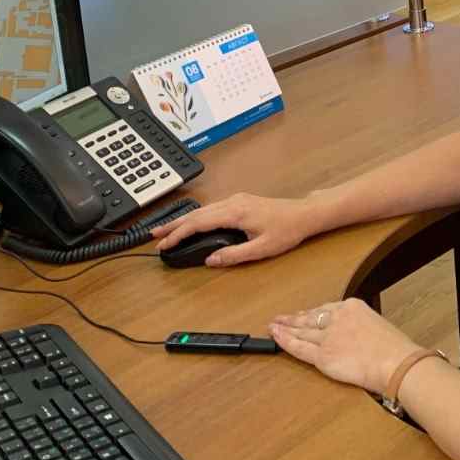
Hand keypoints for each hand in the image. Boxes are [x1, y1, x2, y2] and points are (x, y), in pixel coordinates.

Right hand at [152, 192, 318, 266]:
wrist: (305, 214)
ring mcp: (236, 200)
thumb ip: (234, 255)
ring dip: (183, 220)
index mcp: (235, 213)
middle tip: (154, 236)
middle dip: (173, 225)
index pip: (198, 223)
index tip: (164, 245)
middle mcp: (233, 202)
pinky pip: (212, 208)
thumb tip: (210, 260)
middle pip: (195, 214)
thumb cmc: (287, 230)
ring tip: (167, 230)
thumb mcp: (261, 249)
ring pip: (202, 209)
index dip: (178, 234)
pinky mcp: (240, 201)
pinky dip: (197, 216)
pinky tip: (192, 223)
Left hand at [269, 298, 418, 395]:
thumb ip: (359, 328)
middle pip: (310, 319)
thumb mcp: (378, 326)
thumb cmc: (395, 349)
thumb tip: (352, 338)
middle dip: (294, 319)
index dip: (311, 314)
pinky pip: (299, 348)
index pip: (325, 310)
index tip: (303, 315)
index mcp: (353, 307)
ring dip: (285, 328)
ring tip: (273, 326)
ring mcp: (328, 337)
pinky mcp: (323, 356)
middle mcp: (337, 318)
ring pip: (301, 332)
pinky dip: (285, 342)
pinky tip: (276, 337)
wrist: (397, 362)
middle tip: (281, 319)